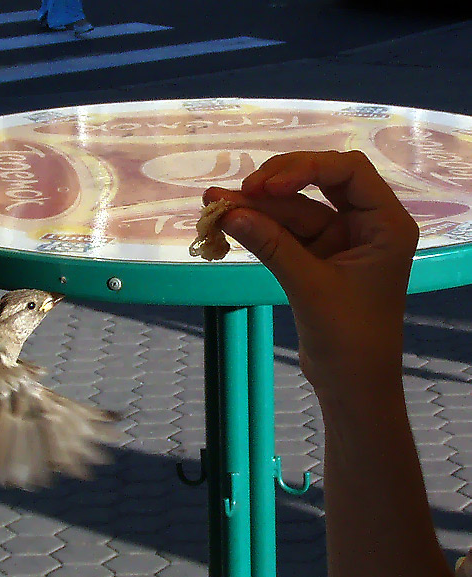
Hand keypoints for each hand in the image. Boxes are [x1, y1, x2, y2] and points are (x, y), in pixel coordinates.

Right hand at [204, 150, 418, 390]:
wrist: (351, 385)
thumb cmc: (348, 337)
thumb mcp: (310, 286)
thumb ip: (271, 245)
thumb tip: (228, 212)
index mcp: (384, 224)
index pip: (348, 171)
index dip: (305, 169)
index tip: (265, 187)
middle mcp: (364, 224)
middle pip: (318, 184)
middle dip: (273, 188)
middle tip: (231, 194)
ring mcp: (339, 240)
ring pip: (295, 211)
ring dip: (257, 209)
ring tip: (214, 206)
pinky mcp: (318, 258)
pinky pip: (286, 234)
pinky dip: (259, 229)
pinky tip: (230, 223)